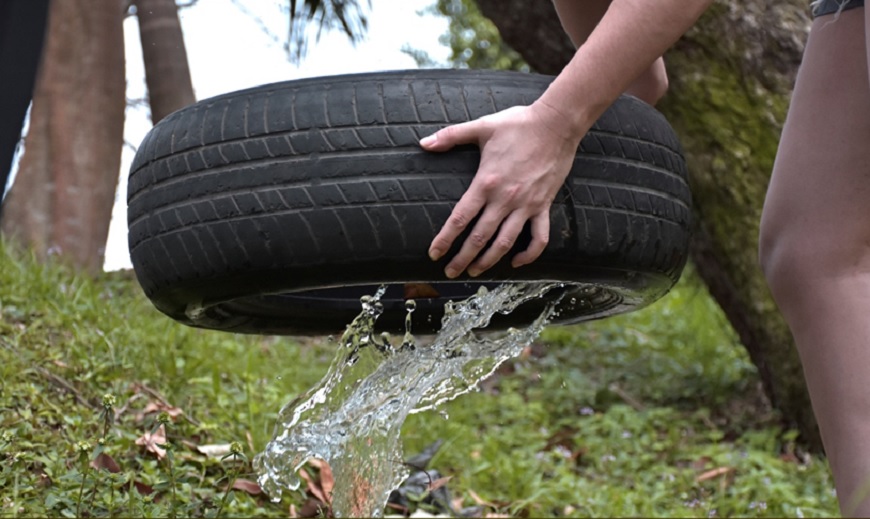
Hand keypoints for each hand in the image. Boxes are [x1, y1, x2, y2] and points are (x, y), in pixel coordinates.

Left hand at [421, 101, 584, 278]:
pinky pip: (539, 237)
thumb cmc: (518, 124)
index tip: (434, 253)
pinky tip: (515, 261)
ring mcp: (526, 205)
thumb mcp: (481, 127)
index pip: (460, 218)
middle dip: (462, 258)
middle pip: (479, 237)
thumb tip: (423, 143)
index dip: (445, 239)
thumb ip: (450, 136)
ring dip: (489, 261)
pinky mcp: (544, 205)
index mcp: (486, 182)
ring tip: (475, 272)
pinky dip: (528, 254)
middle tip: (450, 272)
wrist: (556, 123)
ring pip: (505, 243)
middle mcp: (505, 199)